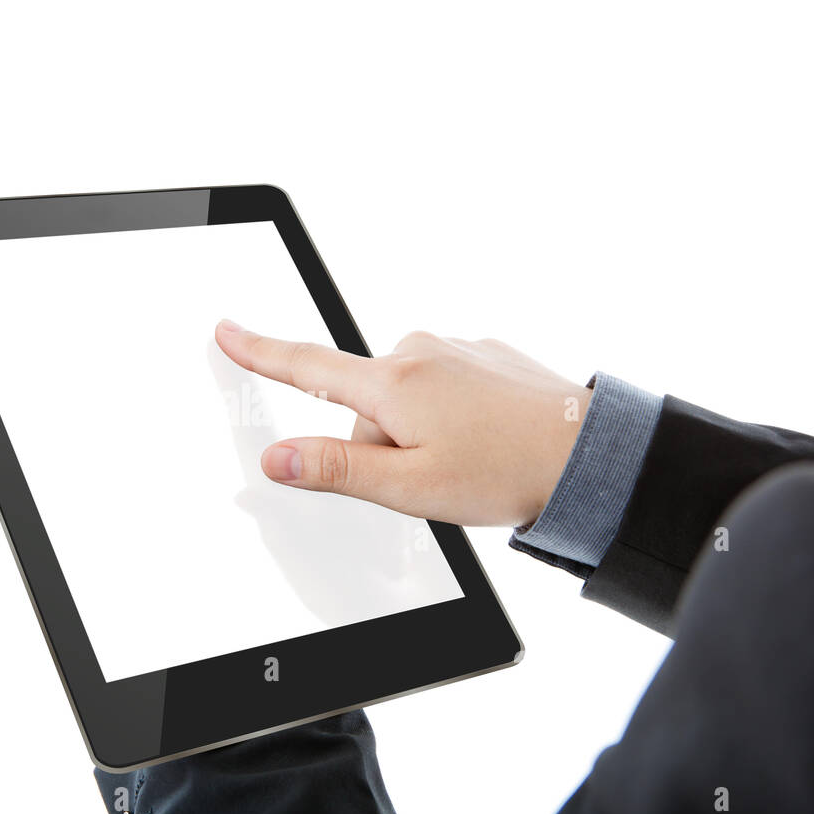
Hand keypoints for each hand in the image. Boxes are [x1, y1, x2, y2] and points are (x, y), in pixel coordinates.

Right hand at [214, 321, 591, 527]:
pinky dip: (452, 415)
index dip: (259, 350)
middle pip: (364, 403)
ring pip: (406, 399)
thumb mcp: (408, 486)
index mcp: (392, 384)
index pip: (305, 365)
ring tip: (468, 461)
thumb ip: (335, 469)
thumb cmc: (505, 473)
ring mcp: (455, 348)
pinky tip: (485, 440)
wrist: (587, 456)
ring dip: (419, 431)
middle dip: (381, 442)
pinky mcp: (484, 353)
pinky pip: (444, 387)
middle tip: (431, 476)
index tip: (227, 328)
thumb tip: (276, 459)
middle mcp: (419, 352)